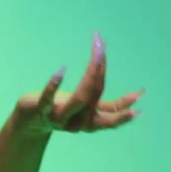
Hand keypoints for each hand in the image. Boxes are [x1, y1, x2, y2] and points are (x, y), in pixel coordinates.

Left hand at [15, 31, 143, 134]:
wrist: (29, 121)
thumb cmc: (62, 109)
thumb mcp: (87, 107)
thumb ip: (110, 105)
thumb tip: (140, 96)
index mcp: (89, 121)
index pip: (109, 113)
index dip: (124, 106)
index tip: (141, 94)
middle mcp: (75, 123)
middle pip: (93, 98)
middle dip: (100, 73)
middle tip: (102, 48)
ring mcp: (58, 117)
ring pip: (79, 99)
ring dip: (89, 75)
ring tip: (96, 54)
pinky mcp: (40, 110)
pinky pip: (48, 99)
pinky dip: (54, 85)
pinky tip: (61, 70)